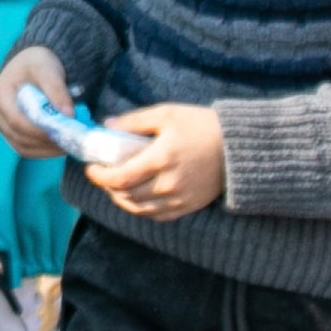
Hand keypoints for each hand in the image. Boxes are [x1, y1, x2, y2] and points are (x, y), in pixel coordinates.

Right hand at [0, 45, 75, 160]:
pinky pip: (24, 147)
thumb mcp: (47, 69)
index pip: (16, 121)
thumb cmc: (37, 62)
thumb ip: (57, 89)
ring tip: (67, 146)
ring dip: (45, 150)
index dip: (38, 132)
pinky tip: (58, 146)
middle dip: (45, 143)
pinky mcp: (9, 131)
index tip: (60, 134)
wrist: (30, 62)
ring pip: (21, 146)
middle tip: (70, 143)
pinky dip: (41, 150)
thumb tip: (69, 114)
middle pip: (18, 137)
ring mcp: (0, 123)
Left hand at [84, 103, 228, 221]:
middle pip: (126, 195)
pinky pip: (157, 216)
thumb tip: (107, 126)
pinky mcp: (188, 206)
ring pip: (139, 208)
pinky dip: (141, 209)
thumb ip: (135, 121)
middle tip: (101, 175)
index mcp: (161, 159)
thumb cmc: (202, 126)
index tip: (91, 168)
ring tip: (115, 187)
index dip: (100, 176)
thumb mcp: (168, 114)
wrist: (238, 147)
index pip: (120, 177)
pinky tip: (136, 198)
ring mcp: (179, 199)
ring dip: (121, 199)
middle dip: (108, 187)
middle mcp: (168, 184)